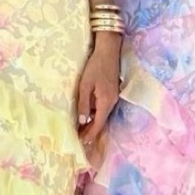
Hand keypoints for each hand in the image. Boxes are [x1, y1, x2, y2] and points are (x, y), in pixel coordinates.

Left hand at [76, 36, 120, 150]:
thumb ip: (84, 104)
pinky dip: (97, 115)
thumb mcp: (85, 85)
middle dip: (92, 131)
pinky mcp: (112, 92)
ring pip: (103, 115)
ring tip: (83, 131)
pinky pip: (104, 108)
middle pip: (102, 121)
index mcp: (106, 102)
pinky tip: (89, 116)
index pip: (98, 124)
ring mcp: (114, 97)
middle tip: (81, 140)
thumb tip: (83, 121)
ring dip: (94, 123)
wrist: (108, 51)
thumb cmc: (95, 66)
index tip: (82, 143)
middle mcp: (112, 102)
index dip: (90, 134)